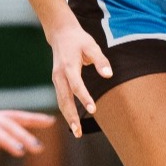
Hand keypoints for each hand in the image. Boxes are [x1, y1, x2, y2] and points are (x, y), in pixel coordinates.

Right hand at [48, 23, 111, 137]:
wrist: (60, 33)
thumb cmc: (79, 40)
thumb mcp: (92, 46)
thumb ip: (100, 61)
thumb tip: (108, 75)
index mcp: (69, 66)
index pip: (77, 85)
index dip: (85, 98)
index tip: (93, 110)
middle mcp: (60, 75)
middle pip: (64, 99)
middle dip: (71, 116)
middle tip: (78, 132)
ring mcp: (56, 79)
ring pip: (61, 101)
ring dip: (68, 117)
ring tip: (76, 132)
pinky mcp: (57, 81)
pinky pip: (61, 98)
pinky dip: (66, 110)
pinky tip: (72, 121)